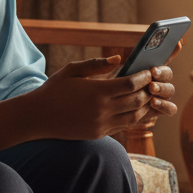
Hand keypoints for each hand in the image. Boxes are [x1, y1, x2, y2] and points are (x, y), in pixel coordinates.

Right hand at [27, 56, 171, 140]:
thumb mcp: (72, 70)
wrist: (37, 117)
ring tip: (149, 95)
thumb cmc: (54, 89)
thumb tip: (119, 59)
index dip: (144, 77)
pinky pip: (125, 125)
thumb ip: (96, 64)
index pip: (131, 84)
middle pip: (137, 100)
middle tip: (154, 82)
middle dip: (149, 90)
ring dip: (146, 105)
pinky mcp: (99, 133)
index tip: (149, 70)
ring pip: (135, 116)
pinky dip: (135, 116)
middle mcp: (102, 110)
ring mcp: (102, 124)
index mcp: (97, 92)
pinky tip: (138, 108)